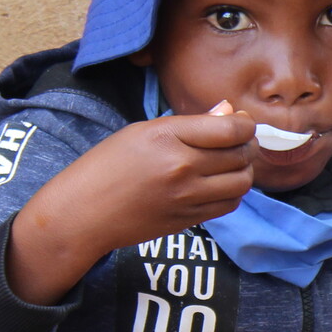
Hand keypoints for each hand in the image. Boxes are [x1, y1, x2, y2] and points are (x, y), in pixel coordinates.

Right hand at [7, 104, 255, 303]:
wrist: (83, 212)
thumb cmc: (108, 165)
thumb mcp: (143, 131)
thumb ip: (191, 123)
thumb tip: (230, 112)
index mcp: (167, 136)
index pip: (231, 129)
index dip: (246, 125)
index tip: (243, 123)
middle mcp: (181, 167)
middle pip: (241, 155)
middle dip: (247, 146)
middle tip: (240, 142)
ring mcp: (186, 197)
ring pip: (241, 183)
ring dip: (244, 171)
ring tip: (232, 164)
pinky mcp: (188, 220)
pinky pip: (228, 205)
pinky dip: (232, 193)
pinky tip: (220, 184)